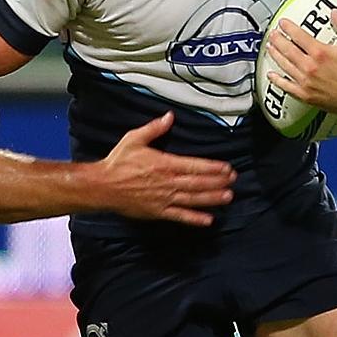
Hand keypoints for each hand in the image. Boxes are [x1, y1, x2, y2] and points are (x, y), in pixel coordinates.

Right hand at [94, 111, 235, 226]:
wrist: (103, 187)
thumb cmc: (118, 161)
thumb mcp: (134, 139)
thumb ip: (154, 128)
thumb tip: (170, 116)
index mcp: (164, 164)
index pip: (194, 165)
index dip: (213, 167)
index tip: (227, 168)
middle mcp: (168, 182)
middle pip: (198, 182)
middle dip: (218, 182)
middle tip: (233, 181)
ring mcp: (164, 199)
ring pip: (193, 199)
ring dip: (212, 198)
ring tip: (228, 197)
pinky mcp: (158, 212)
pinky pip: (180, 216)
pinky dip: (195, 219)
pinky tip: (208, 220)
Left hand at [266, 11, 336, 116]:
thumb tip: (334, 14)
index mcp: (321, 53)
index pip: (298, 35)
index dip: (288, 27)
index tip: (283, 23)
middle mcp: (310, 67)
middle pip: (287, 49)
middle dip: (277, 39)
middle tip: (272, 34)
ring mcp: (306, 83)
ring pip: (284, 65)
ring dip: (275, 55)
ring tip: (270, 47)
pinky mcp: (306, 96)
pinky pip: (287, 86)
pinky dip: (277, 80)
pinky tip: (272, 75)